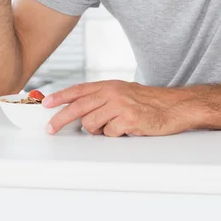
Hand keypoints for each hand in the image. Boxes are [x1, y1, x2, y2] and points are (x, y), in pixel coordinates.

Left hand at [43, 80, 200, 136]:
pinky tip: (127, 129)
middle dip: (61, 119)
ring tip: (113, 127)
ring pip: (92, 124)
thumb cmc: (148, 101)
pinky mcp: (129, 119)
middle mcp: (112, 93)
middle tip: (50, 129)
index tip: (46, 104)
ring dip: (98, 131)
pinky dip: (115, 135)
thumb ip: (102, 99)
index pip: (79, 90)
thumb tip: (80, 113)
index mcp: (109, 85)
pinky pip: (110, 133)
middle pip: (78, 107)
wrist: (173, 106)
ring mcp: (120, 105)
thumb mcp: (122, 92)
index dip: (61, 97)